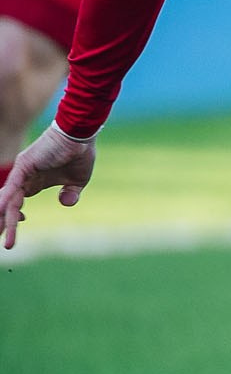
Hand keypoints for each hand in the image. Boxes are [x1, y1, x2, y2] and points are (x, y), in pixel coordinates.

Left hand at [0, 122, 98, 249]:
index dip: (15, 215)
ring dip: (6, 220)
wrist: (80, 134)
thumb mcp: (78, 180)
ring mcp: (22, 172)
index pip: (17, 202)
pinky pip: (12, 187)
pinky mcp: (24, 166)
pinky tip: (0, 212)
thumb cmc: (80, 153)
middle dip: (4, 222)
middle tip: (0, 239)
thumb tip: (65, 203)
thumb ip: (71, 193)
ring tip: (4, 238)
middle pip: (9, 204)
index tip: (22, 223)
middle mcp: (25, 177)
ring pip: (9, 200)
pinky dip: (5, 201)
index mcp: (35, 181)